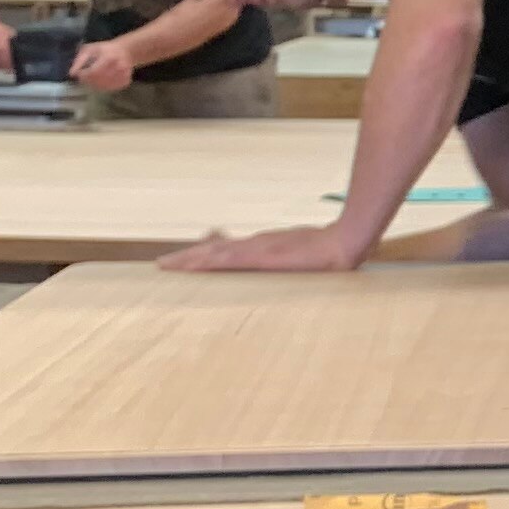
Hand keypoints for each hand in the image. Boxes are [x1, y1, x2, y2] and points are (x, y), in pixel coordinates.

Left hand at [69, 42, 134, 91]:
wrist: (126, 50)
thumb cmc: (105, 49)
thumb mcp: (89, 49)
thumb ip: (79, 60)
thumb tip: (72, 74)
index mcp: (108, 58)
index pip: (92, 73)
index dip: (83, 75)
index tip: (78, 74)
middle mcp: (118, 67)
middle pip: (98, 81)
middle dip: (88, 81)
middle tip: (84, 77)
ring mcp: (123, 75)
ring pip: (104, 87)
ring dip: (95, 85)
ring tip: (92, 78)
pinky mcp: (126, 81)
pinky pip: (111, 88)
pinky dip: (104, 87)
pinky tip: (102, 81)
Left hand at [160, 222, 367, 273]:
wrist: (345, 243)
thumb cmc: (330, 252)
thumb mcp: (305, 255)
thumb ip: (288, 261)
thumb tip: (279, 265)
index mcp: (263, 248)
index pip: (226, 250)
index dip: (202, 255)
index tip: (183, 261)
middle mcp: (255, 246)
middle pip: (213, 250)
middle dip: (187, 257)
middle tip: (162, 265)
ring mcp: (257, 250)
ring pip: (214, 253)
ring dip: (189, 259)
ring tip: (167, 266)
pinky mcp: (261, 256)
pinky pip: (227, 259)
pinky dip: (207, 261)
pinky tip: (191, 266)